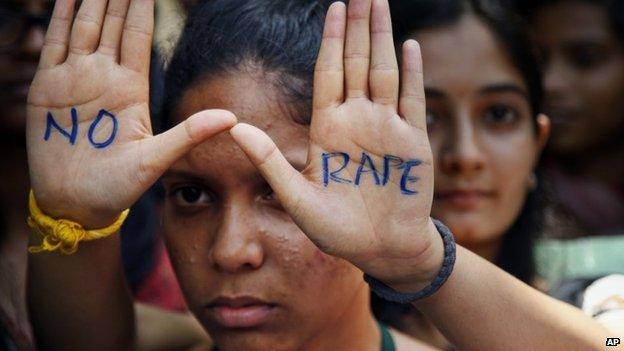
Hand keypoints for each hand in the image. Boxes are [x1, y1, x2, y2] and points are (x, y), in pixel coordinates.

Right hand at [27, 0, 235, 227]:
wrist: (77, 204)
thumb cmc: (118, 186)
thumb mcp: (157, 159)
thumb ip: (189, 134)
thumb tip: (232, 119)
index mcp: (131, 88)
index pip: (137, 37)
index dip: (141, 8)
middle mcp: (104, 77)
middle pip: (111, 24)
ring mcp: (76, 80)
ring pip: (84, 27)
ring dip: (90, 0)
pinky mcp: (48, 88)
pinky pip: (55, 45)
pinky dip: (59, 18)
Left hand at [231, 0, 442, 287]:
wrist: (380, 249)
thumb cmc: (337, 230)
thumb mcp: (297, 199)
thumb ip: (269, 162)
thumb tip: (234, 128)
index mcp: (328, 128)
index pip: (328, 73)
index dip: (331, 40)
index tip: (332, 7)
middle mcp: (357, 120)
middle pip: (357, 62)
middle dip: (357, 26)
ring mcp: (386, 128)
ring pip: (384, 71)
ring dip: (382, 38)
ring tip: (379, 4)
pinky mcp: (412, 141)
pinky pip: (412, 99)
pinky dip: (412, 73)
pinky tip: (409, 46)